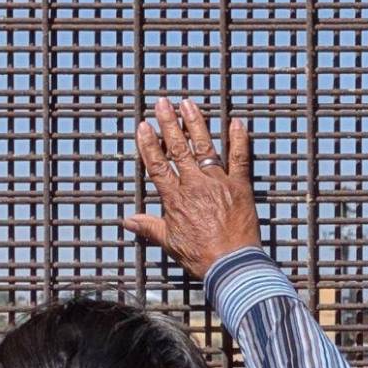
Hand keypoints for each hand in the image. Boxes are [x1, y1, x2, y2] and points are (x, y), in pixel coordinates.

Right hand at [123, 97, 261, 278]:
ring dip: (196, 124)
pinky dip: (239, 140)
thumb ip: (149, 227)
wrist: (232, 265)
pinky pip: (240, 159)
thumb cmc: (201, 256)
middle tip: (163, 102)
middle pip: (178, 149)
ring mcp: (218, 183)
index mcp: (175, 198)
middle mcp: (194, 185)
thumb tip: (127, 221)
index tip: (143, 126)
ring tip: (188, 103)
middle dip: (169, 123)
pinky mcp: (240, 187)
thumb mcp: (170, 243)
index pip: (157, 165)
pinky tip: (237, 122)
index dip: (149, 144)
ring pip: (205, 147)